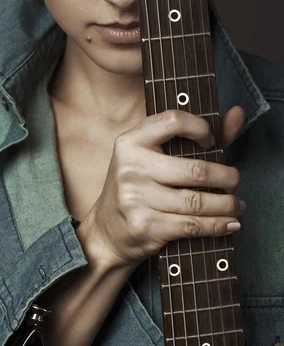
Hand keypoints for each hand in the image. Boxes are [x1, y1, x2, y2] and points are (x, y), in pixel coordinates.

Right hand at [89, 106, 245, 268]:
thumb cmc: (138, 187)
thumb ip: (196, 135)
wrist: (107, 231)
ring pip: (197, 201)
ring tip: (237, 204)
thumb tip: (238, 113)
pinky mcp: (144, 225)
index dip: (200, 127)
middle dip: (227, 178)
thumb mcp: (154, 157)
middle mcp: (131, 167)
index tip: (211, 141)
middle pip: (196, 170)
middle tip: (235, 182)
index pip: (172, 120)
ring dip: (227, 205)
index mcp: (131, 141)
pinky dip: (217, 225)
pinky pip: (192, 225)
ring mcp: (135, 197)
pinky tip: (229, 223)